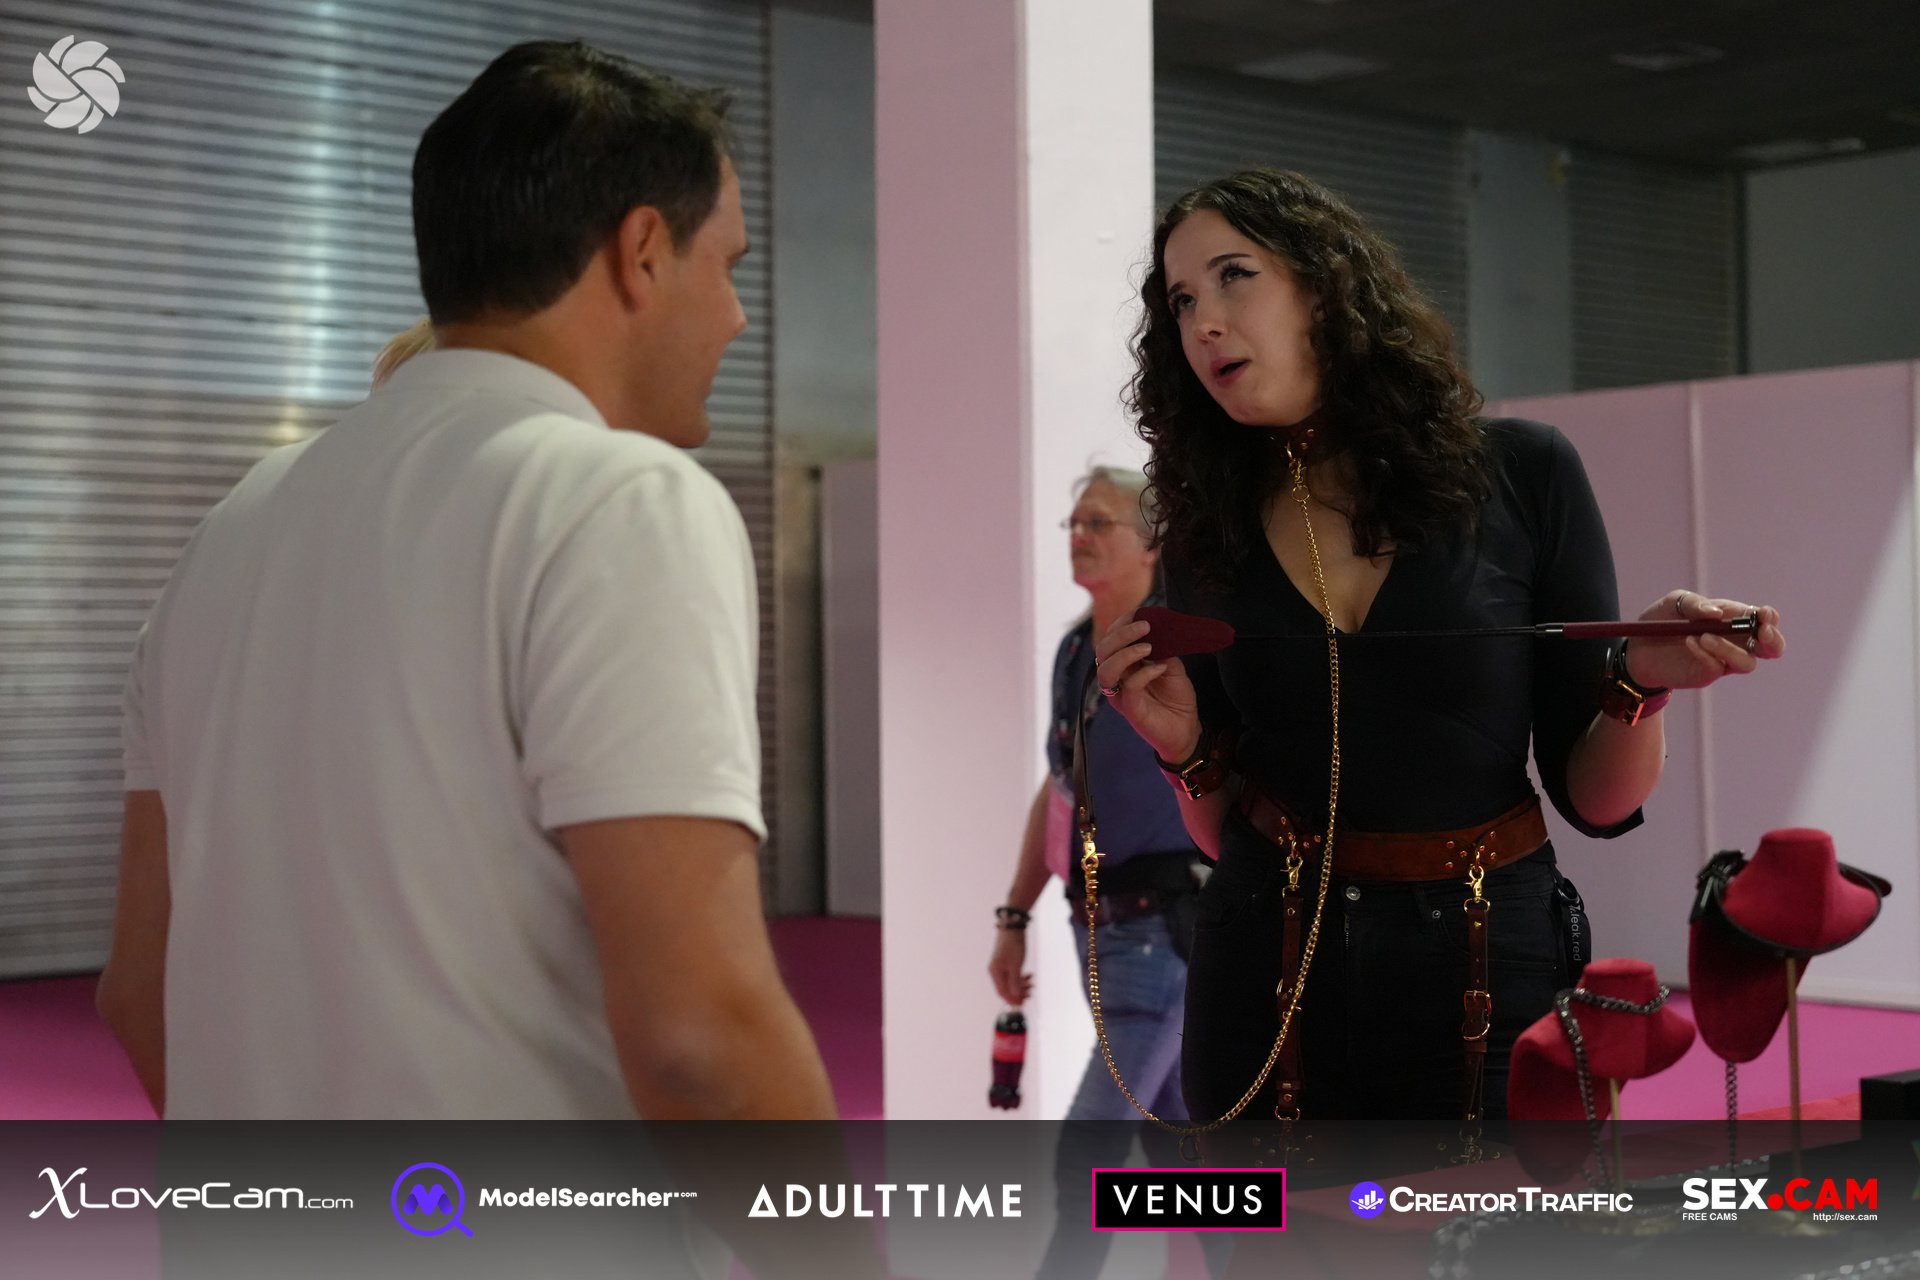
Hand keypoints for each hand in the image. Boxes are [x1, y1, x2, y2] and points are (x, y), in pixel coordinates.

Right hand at [989, 926, 1030, 1005]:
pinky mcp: (1006, 963)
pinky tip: (1029, 976)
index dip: (1012, 999)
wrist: (1013, 928)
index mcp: (995, 972)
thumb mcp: (1016, 965)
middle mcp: (995, 971)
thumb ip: (1015, 982)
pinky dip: (1021, 978)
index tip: (1023, 1003)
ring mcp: (1000, 967)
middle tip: (1030, 993)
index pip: (1002, 992)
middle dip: (1018, 993)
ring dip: (1021, 986)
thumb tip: (1016, 996)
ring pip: (1010, 983)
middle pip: (1006, 989)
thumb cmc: (1013, 945)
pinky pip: (1012, 976)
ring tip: (1032, 984)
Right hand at [1093, 611, 1202, 762]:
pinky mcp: (1130, 709)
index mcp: (1124, 665)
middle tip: (1145, 626)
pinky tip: (1160, 668)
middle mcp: (1117, 679)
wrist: (1186, 729)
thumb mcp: (1172, 666)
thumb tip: (1157, 627)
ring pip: (1105, 669)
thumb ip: (1162, 649)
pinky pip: (1128, 687)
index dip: (1121, 624)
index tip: (1139, 613)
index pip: (1111, 639)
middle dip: (1122, 634)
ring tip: (1148, 647)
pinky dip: (1144, 673)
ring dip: (1126, 653)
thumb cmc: (1176, 698)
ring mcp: (1121, 694)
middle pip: (1102, 651)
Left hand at [1625, 590, 1784, 690]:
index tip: (1764, 615)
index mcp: (1734, 619)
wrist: (1637, 646)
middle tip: (1761, 633)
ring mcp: (1723, 660)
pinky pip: (1717, 668)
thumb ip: (1696, 604)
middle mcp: (1735, 641)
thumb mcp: (1675, 603)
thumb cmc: (1662, 619)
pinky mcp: (1706, 674)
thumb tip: (1716, 613)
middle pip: (1771, 648)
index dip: (1769, 618)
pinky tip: (1689, 643)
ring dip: (1730, 649)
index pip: (1764, 620)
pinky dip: (1706, 655)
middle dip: (1773, 641)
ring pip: (1746, 663)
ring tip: (1703, 636)